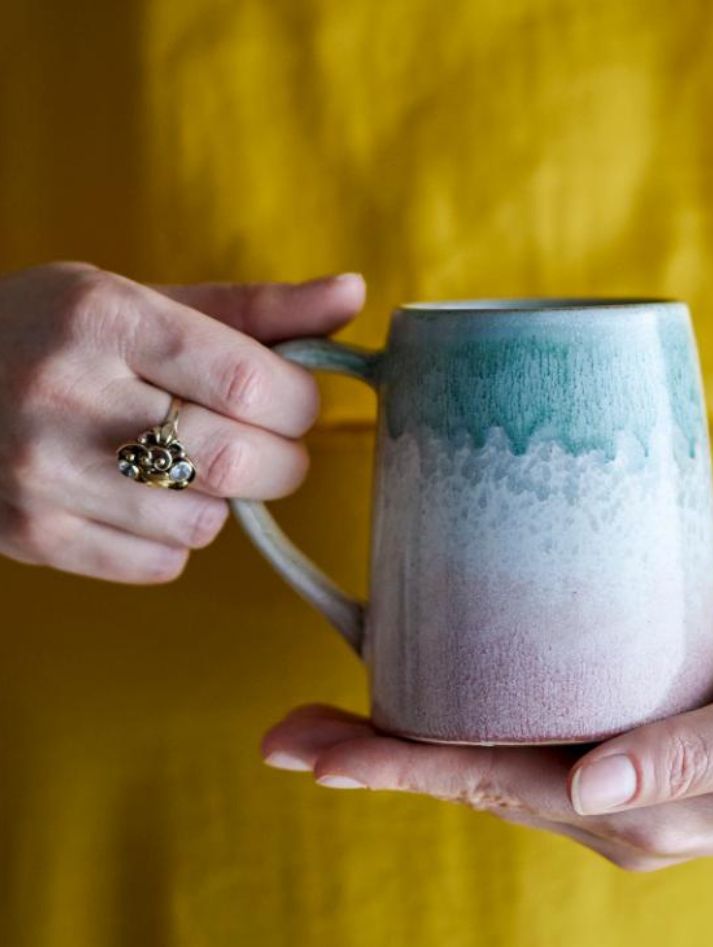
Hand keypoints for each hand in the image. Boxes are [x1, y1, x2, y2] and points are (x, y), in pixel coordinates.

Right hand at [0, 262, 363, 581]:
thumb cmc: (59, 337)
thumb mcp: (144, 302)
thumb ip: (256, 309)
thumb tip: (356, 293)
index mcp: (104, 319)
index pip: (252, 382)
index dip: (299, 405)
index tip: (294, 403)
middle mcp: (67, 395)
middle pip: (240, 462)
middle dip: (281, 462)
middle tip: (267, 445)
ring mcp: (43, 474)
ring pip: (206, 521)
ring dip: (221, 500)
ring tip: (185, 464)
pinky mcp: (32, 535)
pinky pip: (162, 562)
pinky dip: (175, 537)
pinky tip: (142, 497)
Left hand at [261, 633, 712, 870]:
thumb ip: (685, 757)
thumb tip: (589, 783)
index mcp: (638, 815)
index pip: (489, 784)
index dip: (394, 766)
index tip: (311, 752)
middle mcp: (614, 811)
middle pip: (470, 779)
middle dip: (374, 758)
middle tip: (287, 733)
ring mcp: (620, 791)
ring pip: (491, 765)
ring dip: (411, 744)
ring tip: (335, 719)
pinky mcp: (633, 756)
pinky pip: (530, 744)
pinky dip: (468, 726)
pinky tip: (442, 702)